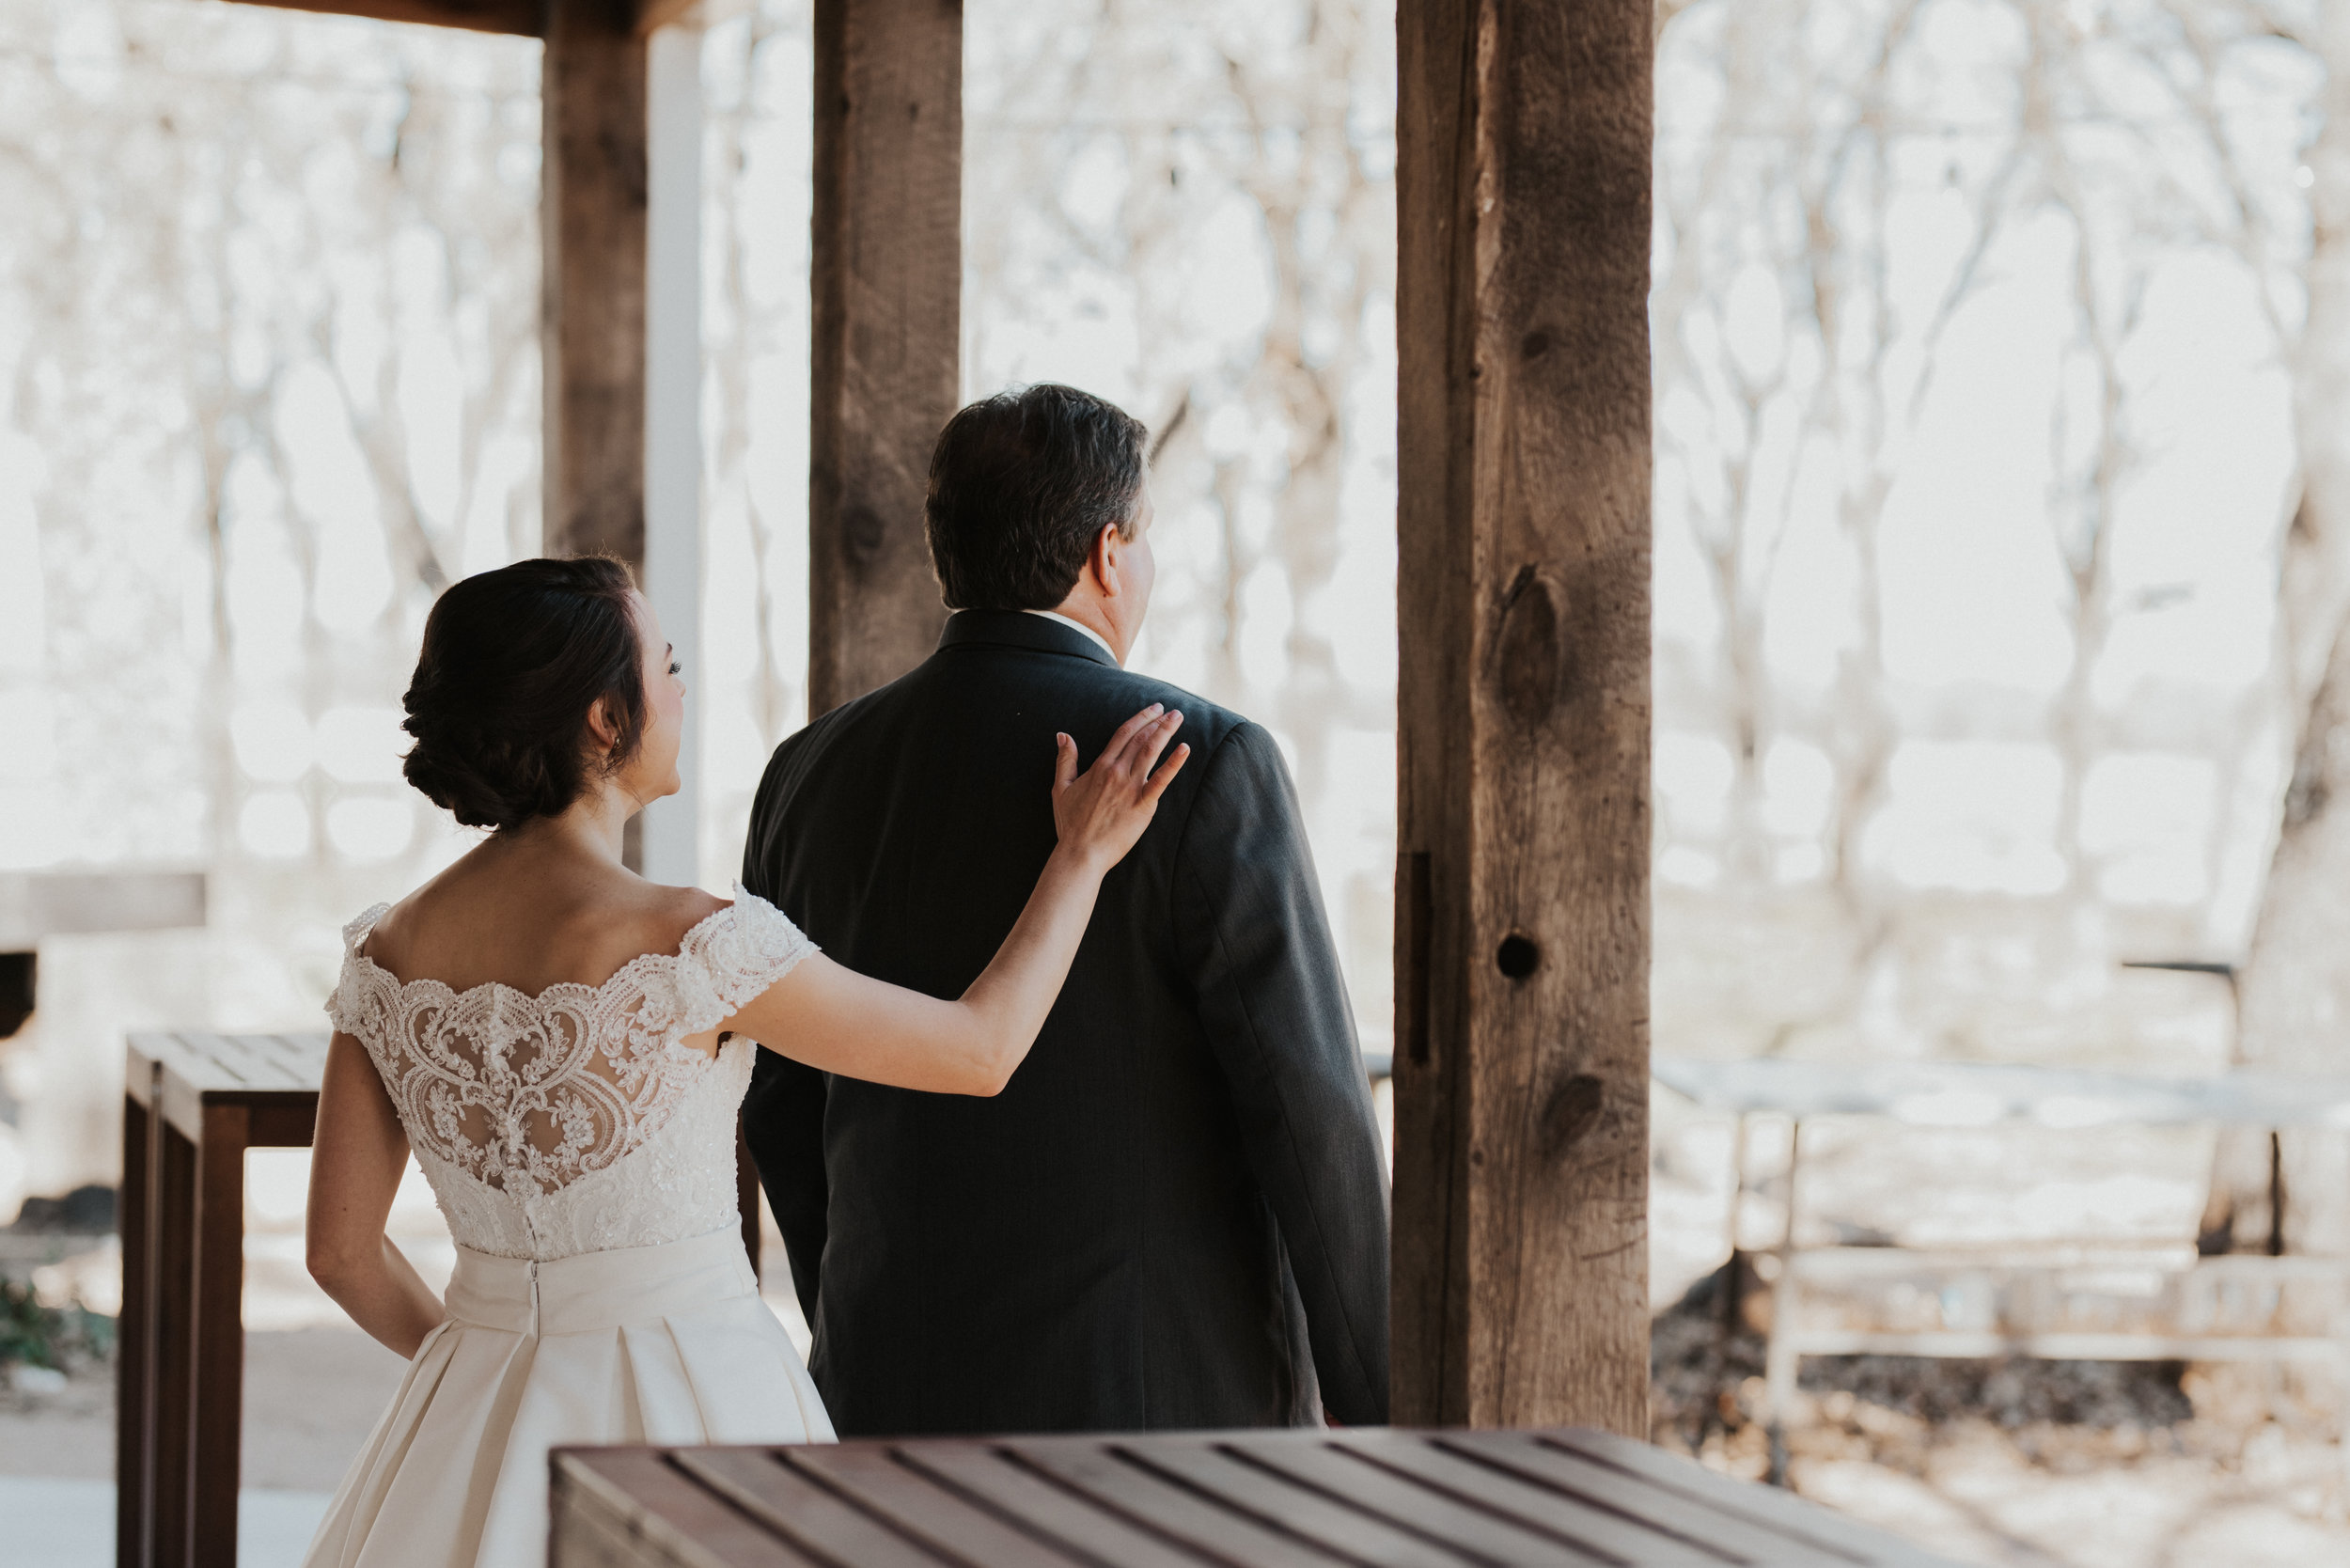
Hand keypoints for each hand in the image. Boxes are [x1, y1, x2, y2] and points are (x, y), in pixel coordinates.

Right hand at [1052, 705, 1189, 873]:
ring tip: (1179, 718)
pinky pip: (1161, 781)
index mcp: (1100, 767)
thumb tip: (1063, 735)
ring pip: (1151, 752)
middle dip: (1157, 722)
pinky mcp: (1143, 805)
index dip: (1140, 718)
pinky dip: (1174, 763)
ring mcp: (1131, 788)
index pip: (1124, 734)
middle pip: (1140, 739)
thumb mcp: (1060, 788)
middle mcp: (1116, 772)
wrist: (1081, 852)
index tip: (1154, 709)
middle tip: (1172, 711)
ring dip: (1166, 732)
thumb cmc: (1070, 824)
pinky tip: (1185, 749)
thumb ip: (1065, 760)